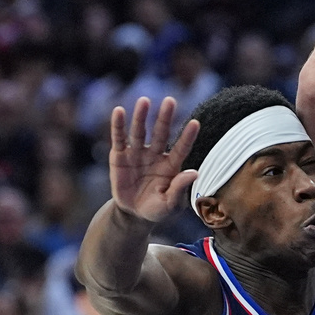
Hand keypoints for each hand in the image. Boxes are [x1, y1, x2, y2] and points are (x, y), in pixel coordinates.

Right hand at [109, 96, 198, 222]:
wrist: (134, 214)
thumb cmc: (157, 209)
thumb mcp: (170, 204)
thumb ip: (180, 188)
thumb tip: (194, 173)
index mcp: (172, 165)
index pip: (182, 148)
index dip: (188, 136)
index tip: (196, 122)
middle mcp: (156, 155)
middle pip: (161, 133)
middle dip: (165, 118)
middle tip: (170, 101)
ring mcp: (137, 153)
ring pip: (140, 132)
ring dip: (142, 116)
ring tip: (144, 100)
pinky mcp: (119, 156)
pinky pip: (119, 139)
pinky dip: (118, 125)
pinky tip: (118, 111)